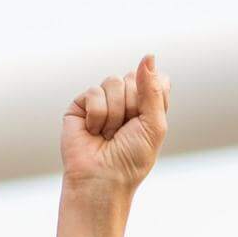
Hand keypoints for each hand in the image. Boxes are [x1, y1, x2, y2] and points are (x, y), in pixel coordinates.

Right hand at [60, 54, 169, 193]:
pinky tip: (93, 132)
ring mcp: (102, 101)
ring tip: (108, 134)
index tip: (146, 121)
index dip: (152, 97)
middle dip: (132, 106)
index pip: (156, 79)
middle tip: (124, 131)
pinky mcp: (81, 105)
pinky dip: (97, 115)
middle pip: (134, 77)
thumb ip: (153, 89)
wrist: (101, 180)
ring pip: (113, 82)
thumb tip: (148, 55)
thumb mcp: (154, 125)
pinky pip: (94, 92)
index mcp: (147, 105)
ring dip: (114, 113)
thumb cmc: (130, 160)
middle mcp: (125, 100)